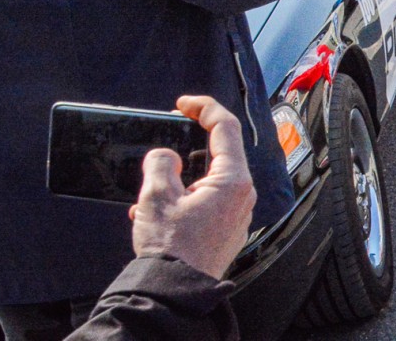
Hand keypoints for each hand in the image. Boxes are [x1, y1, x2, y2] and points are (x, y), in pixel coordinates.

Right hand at [130, 96, 254, 279]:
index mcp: (233, 180)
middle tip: (168, 137)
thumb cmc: (170, 249)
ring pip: (211, 180)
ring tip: (153, 186)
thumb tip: (164, 156)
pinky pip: (208, 202)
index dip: (204, 108)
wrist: (175, 292)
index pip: (226, 128)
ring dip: (182, 177)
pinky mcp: (226, 230)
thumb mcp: (156, 198)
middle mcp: (242, 195)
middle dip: (189, 145)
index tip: (184, 104)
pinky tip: (159, 210)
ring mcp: (236, 214)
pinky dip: (185, 197)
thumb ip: (160, 165)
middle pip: (220, 153)